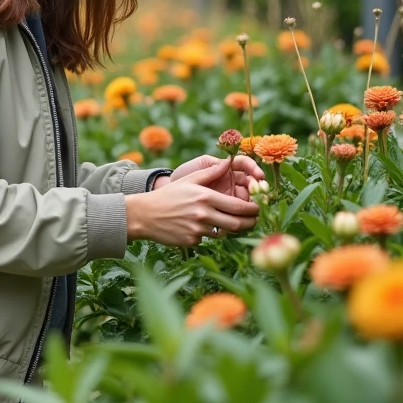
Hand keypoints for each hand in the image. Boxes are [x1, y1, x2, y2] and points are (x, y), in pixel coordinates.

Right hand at [126, 160, 259, 246]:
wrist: (144, 214)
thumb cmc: (168, 195)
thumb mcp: (189, 180)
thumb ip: (211, 172)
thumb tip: (229, 162)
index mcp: (205, 197)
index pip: (238, 206)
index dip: (252, 209)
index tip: (257, 209)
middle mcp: (203, 214)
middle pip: (237, 224)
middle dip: (250, 223)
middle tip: (254, 220)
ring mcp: (198, 229)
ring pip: (224, 233)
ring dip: (230, 229)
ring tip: (232, 223)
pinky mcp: (192, 241)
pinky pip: (208, 239)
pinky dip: (209, 234)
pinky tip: (201, 227)